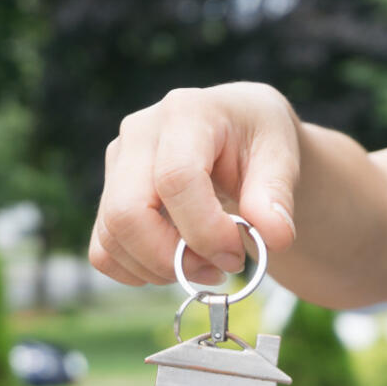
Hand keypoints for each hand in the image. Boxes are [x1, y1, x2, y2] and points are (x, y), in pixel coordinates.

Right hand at [89, 82, 299, 286]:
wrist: (238, 134)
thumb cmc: (258, 140)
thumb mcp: (283, 156)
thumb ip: (277, 196)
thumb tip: (274, 238)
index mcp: (185, 113)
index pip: (176, 179)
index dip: (206, 230)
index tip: (238, 253)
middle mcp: (139, 134)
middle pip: (128, 213)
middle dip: (174, 259)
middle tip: (219, 268)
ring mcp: (117, 165)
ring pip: (113, 238)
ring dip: (161, 270)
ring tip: (207, 266)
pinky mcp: (109, 195)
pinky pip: (104, 251)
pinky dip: (139, 272)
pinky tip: (179, 266)